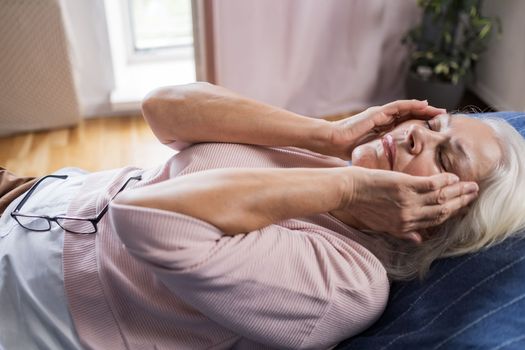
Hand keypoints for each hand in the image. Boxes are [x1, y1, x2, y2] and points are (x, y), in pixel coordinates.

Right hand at [328, 100, 445, 159]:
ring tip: (440, 111)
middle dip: (427, 117)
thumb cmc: (346, 150)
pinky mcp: (377, 112)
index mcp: (382, 130)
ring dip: (425, 109)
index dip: (421, 128)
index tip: (436, 133)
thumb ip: (382, 160)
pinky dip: (413, 105)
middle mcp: (383, 120)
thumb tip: (393, 177)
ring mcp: (380, 114)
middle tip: (445, 119)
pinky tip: (425, 105)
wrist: (332, 141)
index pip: (405, 127)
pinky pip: (398, 106)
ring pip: (407, 109)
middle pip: (410, 116)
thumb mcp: (370, 157)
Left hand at [337, 167, 478, 242]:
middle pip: (441, 212)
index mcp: (403, 227)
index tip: (461, 208)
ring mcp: (408, 203)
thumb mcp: (380, 225)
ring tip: (471, 186)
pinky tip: (453, 178)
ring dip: (458, 192)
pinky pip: (431, 185)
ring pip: (440, 199)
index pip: (432, 223)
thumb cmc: (359, 206)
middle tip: (474, 196)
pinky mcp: (404, 187)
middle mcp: (409, 218)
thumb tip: (418, 240)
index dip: (450, 215)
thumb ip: (401, 232)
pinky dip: (444, 182)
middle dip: (460, 204)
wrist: (346, 191)